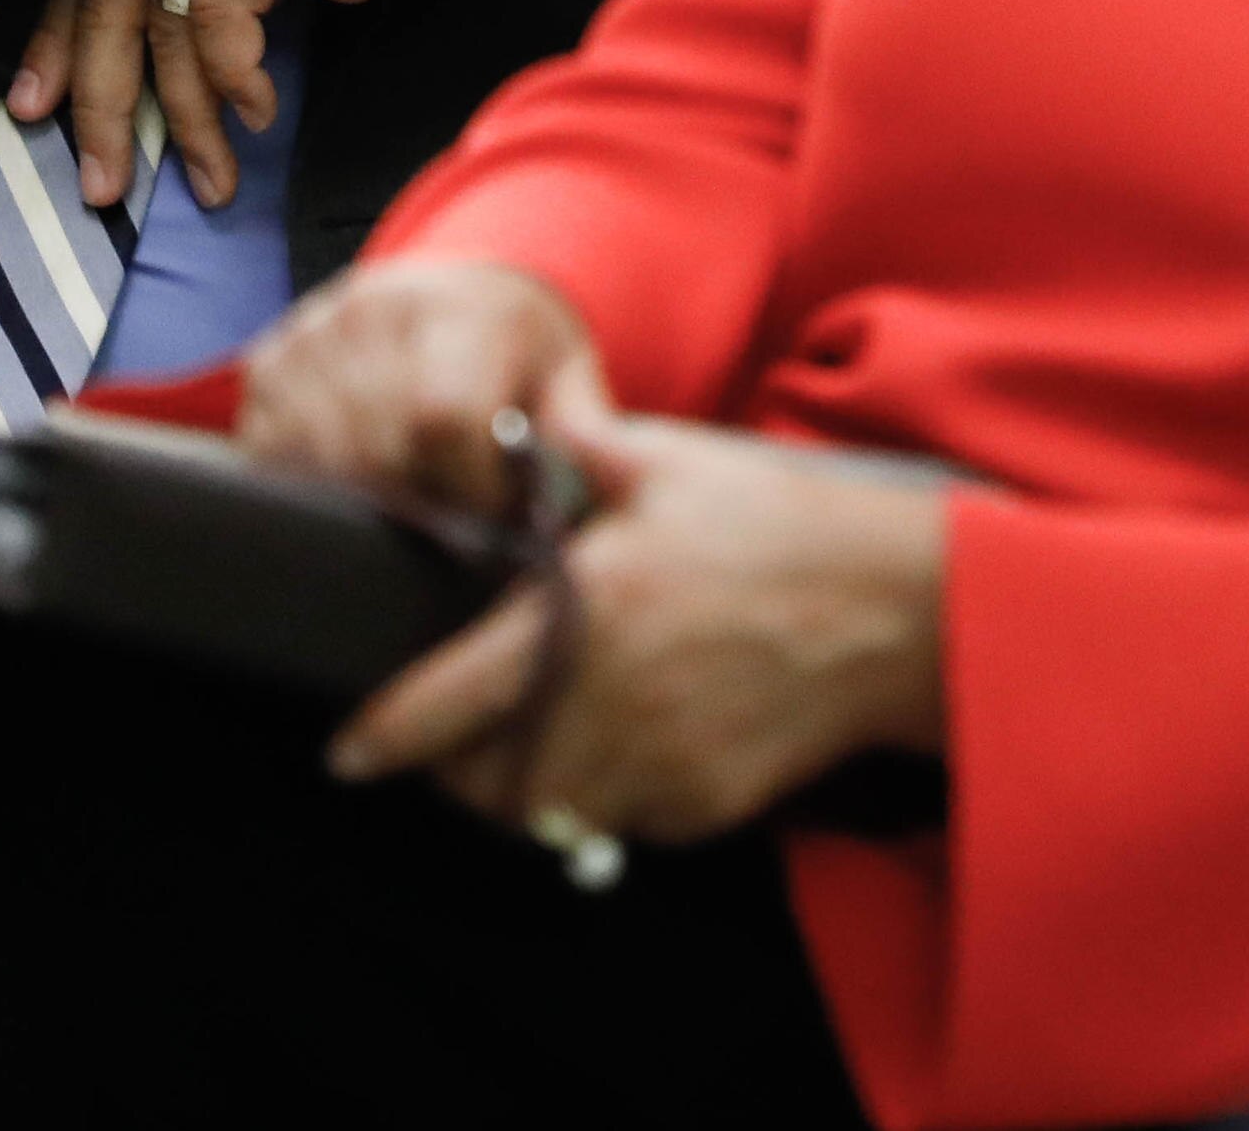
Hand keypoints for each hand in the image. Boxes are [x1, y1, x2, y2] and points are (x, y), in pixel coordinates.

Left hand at [7, 0, 283, 211]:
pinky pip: (223, 34)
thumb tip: (214, 11)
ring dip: (191, 129)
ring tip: (213, 187)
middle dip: (102, 118)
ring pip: (168, 50)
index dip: (53, 50)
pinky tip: (260, 112)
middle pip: (107, 29)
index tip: (32, 106)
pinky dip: (240, 83)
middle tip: (105, 191)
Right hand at [241, 258, 605, 514]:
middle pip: (375, 443)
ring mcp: (313, 332)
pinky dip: (311, 483)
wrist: (462, 286)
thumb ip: (583, 429)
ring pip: (319, 452)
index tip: (496, 516)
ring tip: (412, 501)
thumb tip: (592, 478)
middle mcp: (375, 307)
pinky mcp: (269, 361)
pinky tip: (357, 488)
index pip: (441, 413)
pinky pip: (273, 447)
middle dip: (419, 501)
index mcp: (462, 307)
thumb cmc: (522, 347)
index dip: (468, 485)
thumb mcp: (571, 376)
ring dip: (364, 498)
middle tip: (454, 522)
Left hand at [324, 376, 952, 846]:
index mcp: (588, 615)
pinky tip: (618, 741)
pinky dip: (603, 795)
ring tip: (527, 740)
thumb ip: (572, 448)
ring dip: (523, 790)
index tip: (346, 752)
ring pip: (551, 812)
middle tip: (452, 737)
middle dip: (456, 771)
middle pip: (488, 784)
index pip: (451, 701)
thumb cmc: (779, 521)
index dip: (386, 735)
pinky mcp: (707, 804)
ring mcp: (663, 766)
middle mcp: (614, 705)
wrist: (902, 607)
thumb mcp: (666, 461)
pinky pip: (625, 820)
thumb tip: (508, 427)